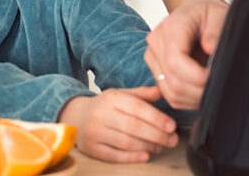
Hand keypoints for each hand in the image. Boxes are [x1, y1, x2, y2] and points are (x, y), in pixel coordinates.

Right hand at [57, 87, 177, 162]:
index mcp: (111, 98)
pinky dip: (132, 157)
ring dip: (148, 146)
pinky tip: (145, 155)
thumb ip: (141, 94)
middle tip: (172, 140)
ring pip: (126, 142)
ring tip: (160, 147)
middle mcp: (101, 114)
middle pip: (134, 127)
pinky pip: (114, 155)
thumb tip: (162, 90)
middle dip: (157, 135)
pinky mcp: (92, 148)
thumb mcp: (120, 95)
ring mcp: (95, 132)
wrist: (75, 115)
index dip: (157, 118)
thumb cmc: (104, 106)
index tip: (172, 126)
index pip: (137, 108)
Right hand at [144, 0, 227, 109]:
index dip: (197, 76)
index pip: (175, 61)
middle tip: (221, 84)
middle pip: (173, 81)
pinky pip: (170, 96)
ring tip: (213, 87)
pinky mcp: (157, 71)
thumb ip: (215, 31)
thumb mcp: (219, 15)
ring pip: (171, 92)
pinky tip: (202, 89)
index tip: (216, 76)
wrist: (197, 14)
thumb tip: (210, 49)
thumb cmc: (209, 14)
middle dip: (200, 89)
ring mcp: (153, 58)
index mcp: (171, 26)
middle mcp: (156, 42)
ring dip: (195, 97)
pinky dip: (189, 99)